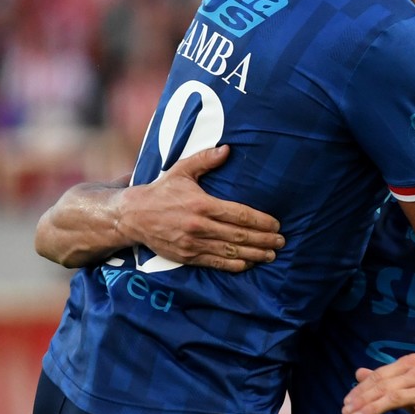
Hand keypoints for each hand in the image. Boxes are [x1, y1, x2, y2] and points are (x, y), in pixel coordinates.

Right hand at [118, 146, 284, 271]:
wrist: (133, 216)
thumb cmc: (161, 191)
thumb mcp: (181, 171)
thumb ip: (205, 160)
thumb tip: (227, 149)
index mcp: (201, 204)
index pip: (239, 214)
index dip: (260, 221)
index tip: (276, 224)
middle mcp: (199, 225)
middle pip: (239, 235)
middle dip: (263, 239)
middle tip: (281, 241)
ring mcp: (193, 243)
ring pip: (230, 251)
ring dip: (254, 254)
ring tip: (271, 254)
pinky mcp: (187, 256)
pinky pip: (215, 262)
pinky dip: (234, 265)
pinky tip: (249, 263)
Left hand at [343, 354, 414, 413]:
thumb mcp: (410, 381)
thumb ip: (385, 377)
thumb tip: (358, 373)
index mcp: (412, 363)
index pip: (380, 375)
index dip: (361, 389)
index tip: (346, 402)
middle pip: (384, 386)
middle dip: (362, 399)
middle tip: (345, 413)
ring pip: (395, 399)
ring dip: (373, 410)